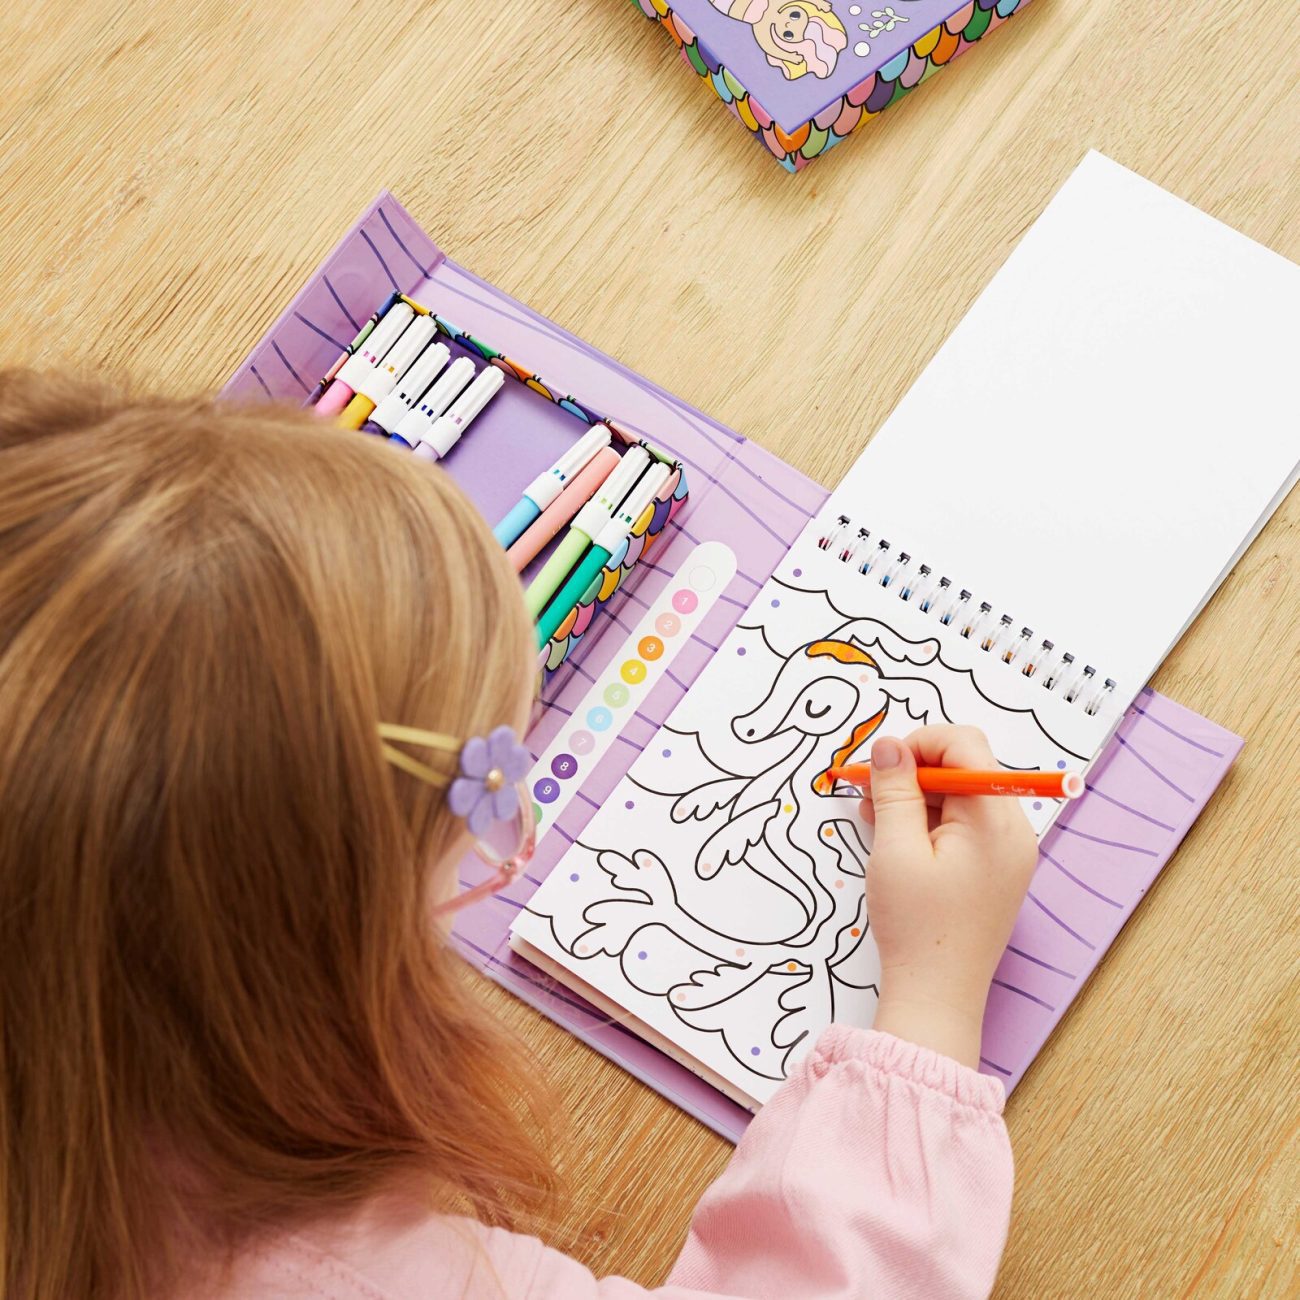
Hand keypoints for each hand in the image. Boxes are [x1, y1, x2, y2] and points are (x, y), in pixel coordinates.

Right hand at [862, 726, 1038, 1068]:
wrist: (937, 997)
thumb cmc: (916, 926)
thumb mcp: (894, 849)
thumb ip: (894, 788)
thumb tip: (890, 744)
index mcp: (994, 820)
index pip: (964, 746)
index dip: (919, 744)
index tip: (881, 765)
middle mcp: (1012, 830)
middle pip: (965, 768)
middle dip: (915, 771)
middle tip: (871, 792)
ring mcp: (1008, 851)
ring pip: (962, 796)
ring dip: (918, 797)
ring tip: (876, 818)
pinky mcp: (997, 870)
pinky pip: (965, 825)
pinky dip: (930, 822)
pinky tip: (896, 838)